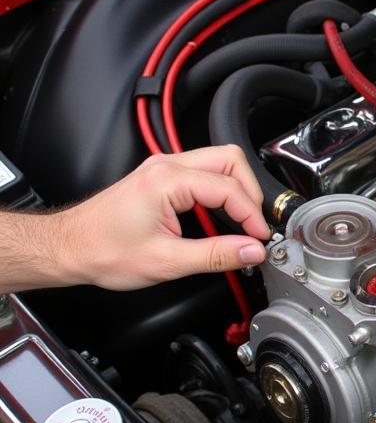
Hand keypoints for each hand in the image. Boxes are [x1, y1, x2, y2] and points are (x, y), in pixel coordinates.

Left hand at [60, 146, 269, 289]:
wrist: (68, 247)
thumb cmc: (102, 251)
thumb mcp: (166, 261)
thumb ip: (216, 255)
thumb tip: (251, 250)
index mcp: (167, 181)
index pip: (228, 188)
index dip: (251, 215)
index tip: (260, 237)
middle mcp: (165, 166)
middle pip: (230, 160)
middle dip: (250, 192)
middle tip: (255, 223)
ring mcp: (163, 167)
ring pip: (219, 161)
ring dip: (236, 189)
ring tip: (242, 220)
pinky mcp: (161, 176)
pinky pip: (204, 172)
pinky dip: (221, 190)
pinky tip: (222, 215)